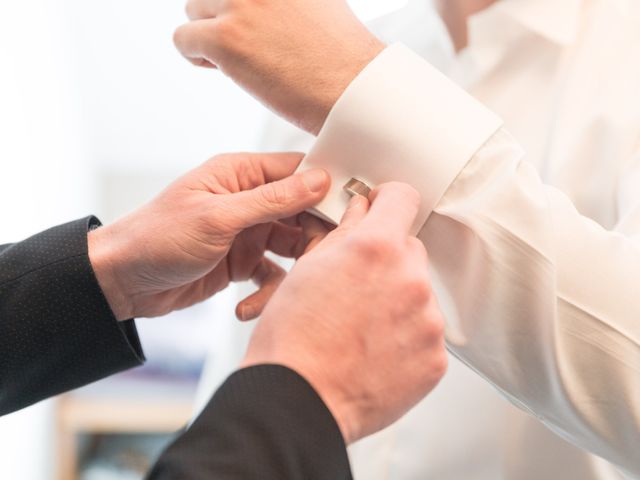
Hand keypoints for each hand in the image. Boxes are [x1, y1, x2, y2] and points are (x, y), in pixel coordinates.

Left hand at [88, 153, 329, 319]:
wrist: (121, 282)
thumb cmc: (157, 237)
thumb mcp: (218, 217)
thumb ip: (271, 199)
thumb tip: (320, 180)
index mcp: (241, 174)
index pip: (298, 171)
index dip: (326, 190)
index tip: (349, 213)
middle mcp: (249, 200)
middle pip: (304, 213)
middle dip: (313, 240)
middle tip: (316, 263)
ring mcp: (248, 233)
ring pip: (293, 247)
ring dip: (292, 273)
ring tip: (278, 293)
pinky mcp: (243, 262)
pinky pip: (273, 275)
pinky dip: (266, 293)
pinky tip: (246, 308)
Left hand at [174, 0, 383, 133]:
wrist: (353, 89)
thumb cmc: (343, 57)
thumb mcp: (322, 1)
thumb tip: (268, 7)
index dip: (239, 5)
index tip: (249, 24)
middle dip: (220, 14)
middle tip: (243, 41)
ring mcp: (241, 4)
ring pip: (193, 9)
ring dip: (208, 33)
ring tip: (235, 57)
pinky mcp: (226, 39)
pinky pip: (183, 39)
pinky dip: (195, 56)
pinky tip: (222, 69)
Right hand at [242, 183, 447, 443]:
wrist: (298, 402)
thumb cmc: (292, 341)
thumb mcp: (306, 271)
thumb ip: (343, 235)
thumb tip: (361, 213)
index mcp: (376, 248)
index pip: (403, 198)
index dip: (388, 201)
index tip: (382, 209)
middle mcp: (410, 279)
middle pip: (410, 249)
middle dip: (388, 259)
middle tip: (356, 285)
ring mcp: (428, 321)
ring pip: (419, 292)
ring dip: (398, 300)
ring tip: (361, 327)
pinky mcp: (435, 359)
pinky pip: (426, 333)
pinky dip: (406, 337)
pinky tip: (375, 350)